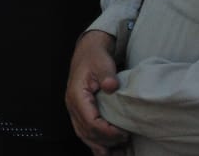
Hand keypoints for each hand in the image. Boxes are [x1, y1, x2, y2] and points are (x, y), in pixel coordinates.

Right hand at [65, 31, 129, 153]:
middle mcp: (72, 105)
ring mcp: (74, 110)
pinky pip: (85, 132)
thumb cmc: (95, 57)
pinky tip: (108, 149)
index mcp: (76, 94)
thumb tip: (111, 86)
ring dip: (101, 145)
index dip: (107, 132)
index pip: (90, 122)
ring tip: (118, 150)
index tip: (124, 133)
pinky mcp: (80, 112)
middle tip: (126, 139)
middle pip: (87, 132)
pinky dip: (96, 143)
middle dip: (107, 140)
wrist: (88, 52)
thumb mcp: (103, 62)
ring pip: (84, 136)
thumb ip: (107, 74)